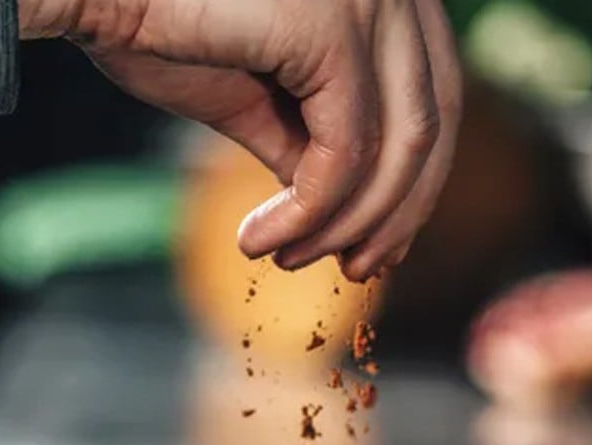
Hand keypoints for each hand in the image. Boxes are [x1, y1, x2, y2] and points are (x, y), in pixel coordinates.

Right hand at [18, 0, 462, 280]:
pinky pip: (347, 150)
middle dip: (397, 213)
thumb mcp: (257, 101)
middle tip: (354, 271)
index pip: (434, 98)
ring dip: (350, 223)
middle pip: (434, 123)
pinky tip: (263, 240)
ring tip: (288, 260)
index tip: (376, 248)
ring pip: (400, 146)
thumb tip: (347, 212)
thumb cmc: (157, 27)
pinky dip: (313, 211)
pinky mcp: (331, 24)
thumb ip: (311, 144)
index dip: (416, 184)